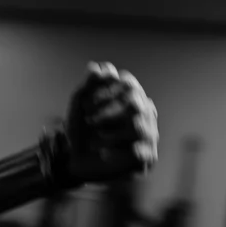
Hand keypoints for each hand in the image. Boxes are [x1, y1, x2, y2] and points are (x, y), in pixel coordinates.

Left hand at [64, 61, 158, 182]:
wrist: (76, 159)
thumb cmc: (80, 127)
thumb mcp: (79, 103)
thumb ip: (88, 84)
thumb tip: (95, 67)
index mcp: (132, 95)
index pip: (128, 83)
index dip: (107, 90)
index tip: (85, 105)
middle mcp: (146, 112)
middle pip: (135, 104)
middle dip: (107, 113)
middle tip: (88, 121)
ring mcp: (149, 134)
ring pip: (137, 127)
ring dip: (111, 133)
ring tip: (95, 138)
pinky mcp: (148, 156)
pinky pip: (137, 151)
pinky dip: (116, 151)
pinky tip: (103, 154)